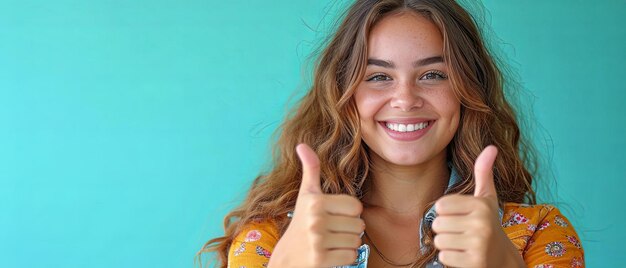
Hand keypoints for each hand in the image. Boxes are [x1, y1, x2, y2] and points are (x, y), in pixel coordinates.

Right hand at [268, 144, 364, 267]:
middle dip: (349, 230)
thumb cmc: (300, 224)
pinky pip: (351, 256)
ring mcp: (317, 241)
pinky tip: (330, 255)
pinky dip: (345, 258)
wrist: (286, 259)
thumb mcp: (305, 195)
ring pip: (356, 241)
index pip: (356, 206)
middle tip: (332, 232)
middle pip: (359, 225)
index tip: (334, 216)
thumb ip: (310, 169)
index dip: (349, 213)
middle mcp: (315, 219)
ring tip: (331, 243)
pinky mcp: (320, 260)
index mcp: (315, 201)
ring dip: (348, 244)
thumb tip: (302, 145)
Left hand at [432, 145, 523, 267]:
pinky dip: (450, 258)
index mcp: (481, 205)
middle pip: (437, 224)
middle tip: (462, 232)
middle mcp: (482, 224)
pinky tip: (464, 256)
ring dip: (447, 244)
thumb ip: (484, 173)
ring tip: (463, 243)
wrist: (502, 258)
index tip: (462, 216)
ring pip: (439, 241)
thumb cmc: (488, 223)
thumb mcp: (486, 197)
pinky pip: (444, 257)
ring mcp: (479, 245)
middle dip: (445, 230)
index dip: (446, 213)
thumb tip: (491, 147)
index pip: (440, 205)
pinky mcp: (474, 263)